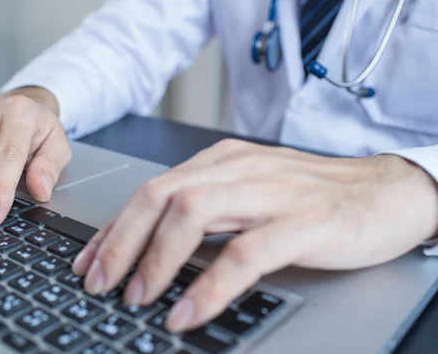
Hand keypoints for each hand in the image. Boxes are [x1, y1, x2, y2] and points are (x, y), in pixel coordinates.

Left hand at [72, 139, 437, 331]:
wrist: (386, 189)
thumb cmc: (313, 196)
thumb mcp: (248, 194)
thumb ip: (205, 212)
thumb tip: (156, 246)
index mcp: (221, 162)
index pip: (151, 190)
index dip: (113, 228)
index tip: (88, 262)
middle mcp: (238, 169)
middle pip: (160, 196)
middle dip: (121, 241)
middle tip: (98, 282)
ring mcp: (270, 192)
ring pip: (192, 214)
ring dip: (157, 259)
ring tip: (136, 297)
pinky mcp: (303, 222)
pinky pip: (245, 252)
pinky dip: (210, 284)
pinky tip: (189, 311)